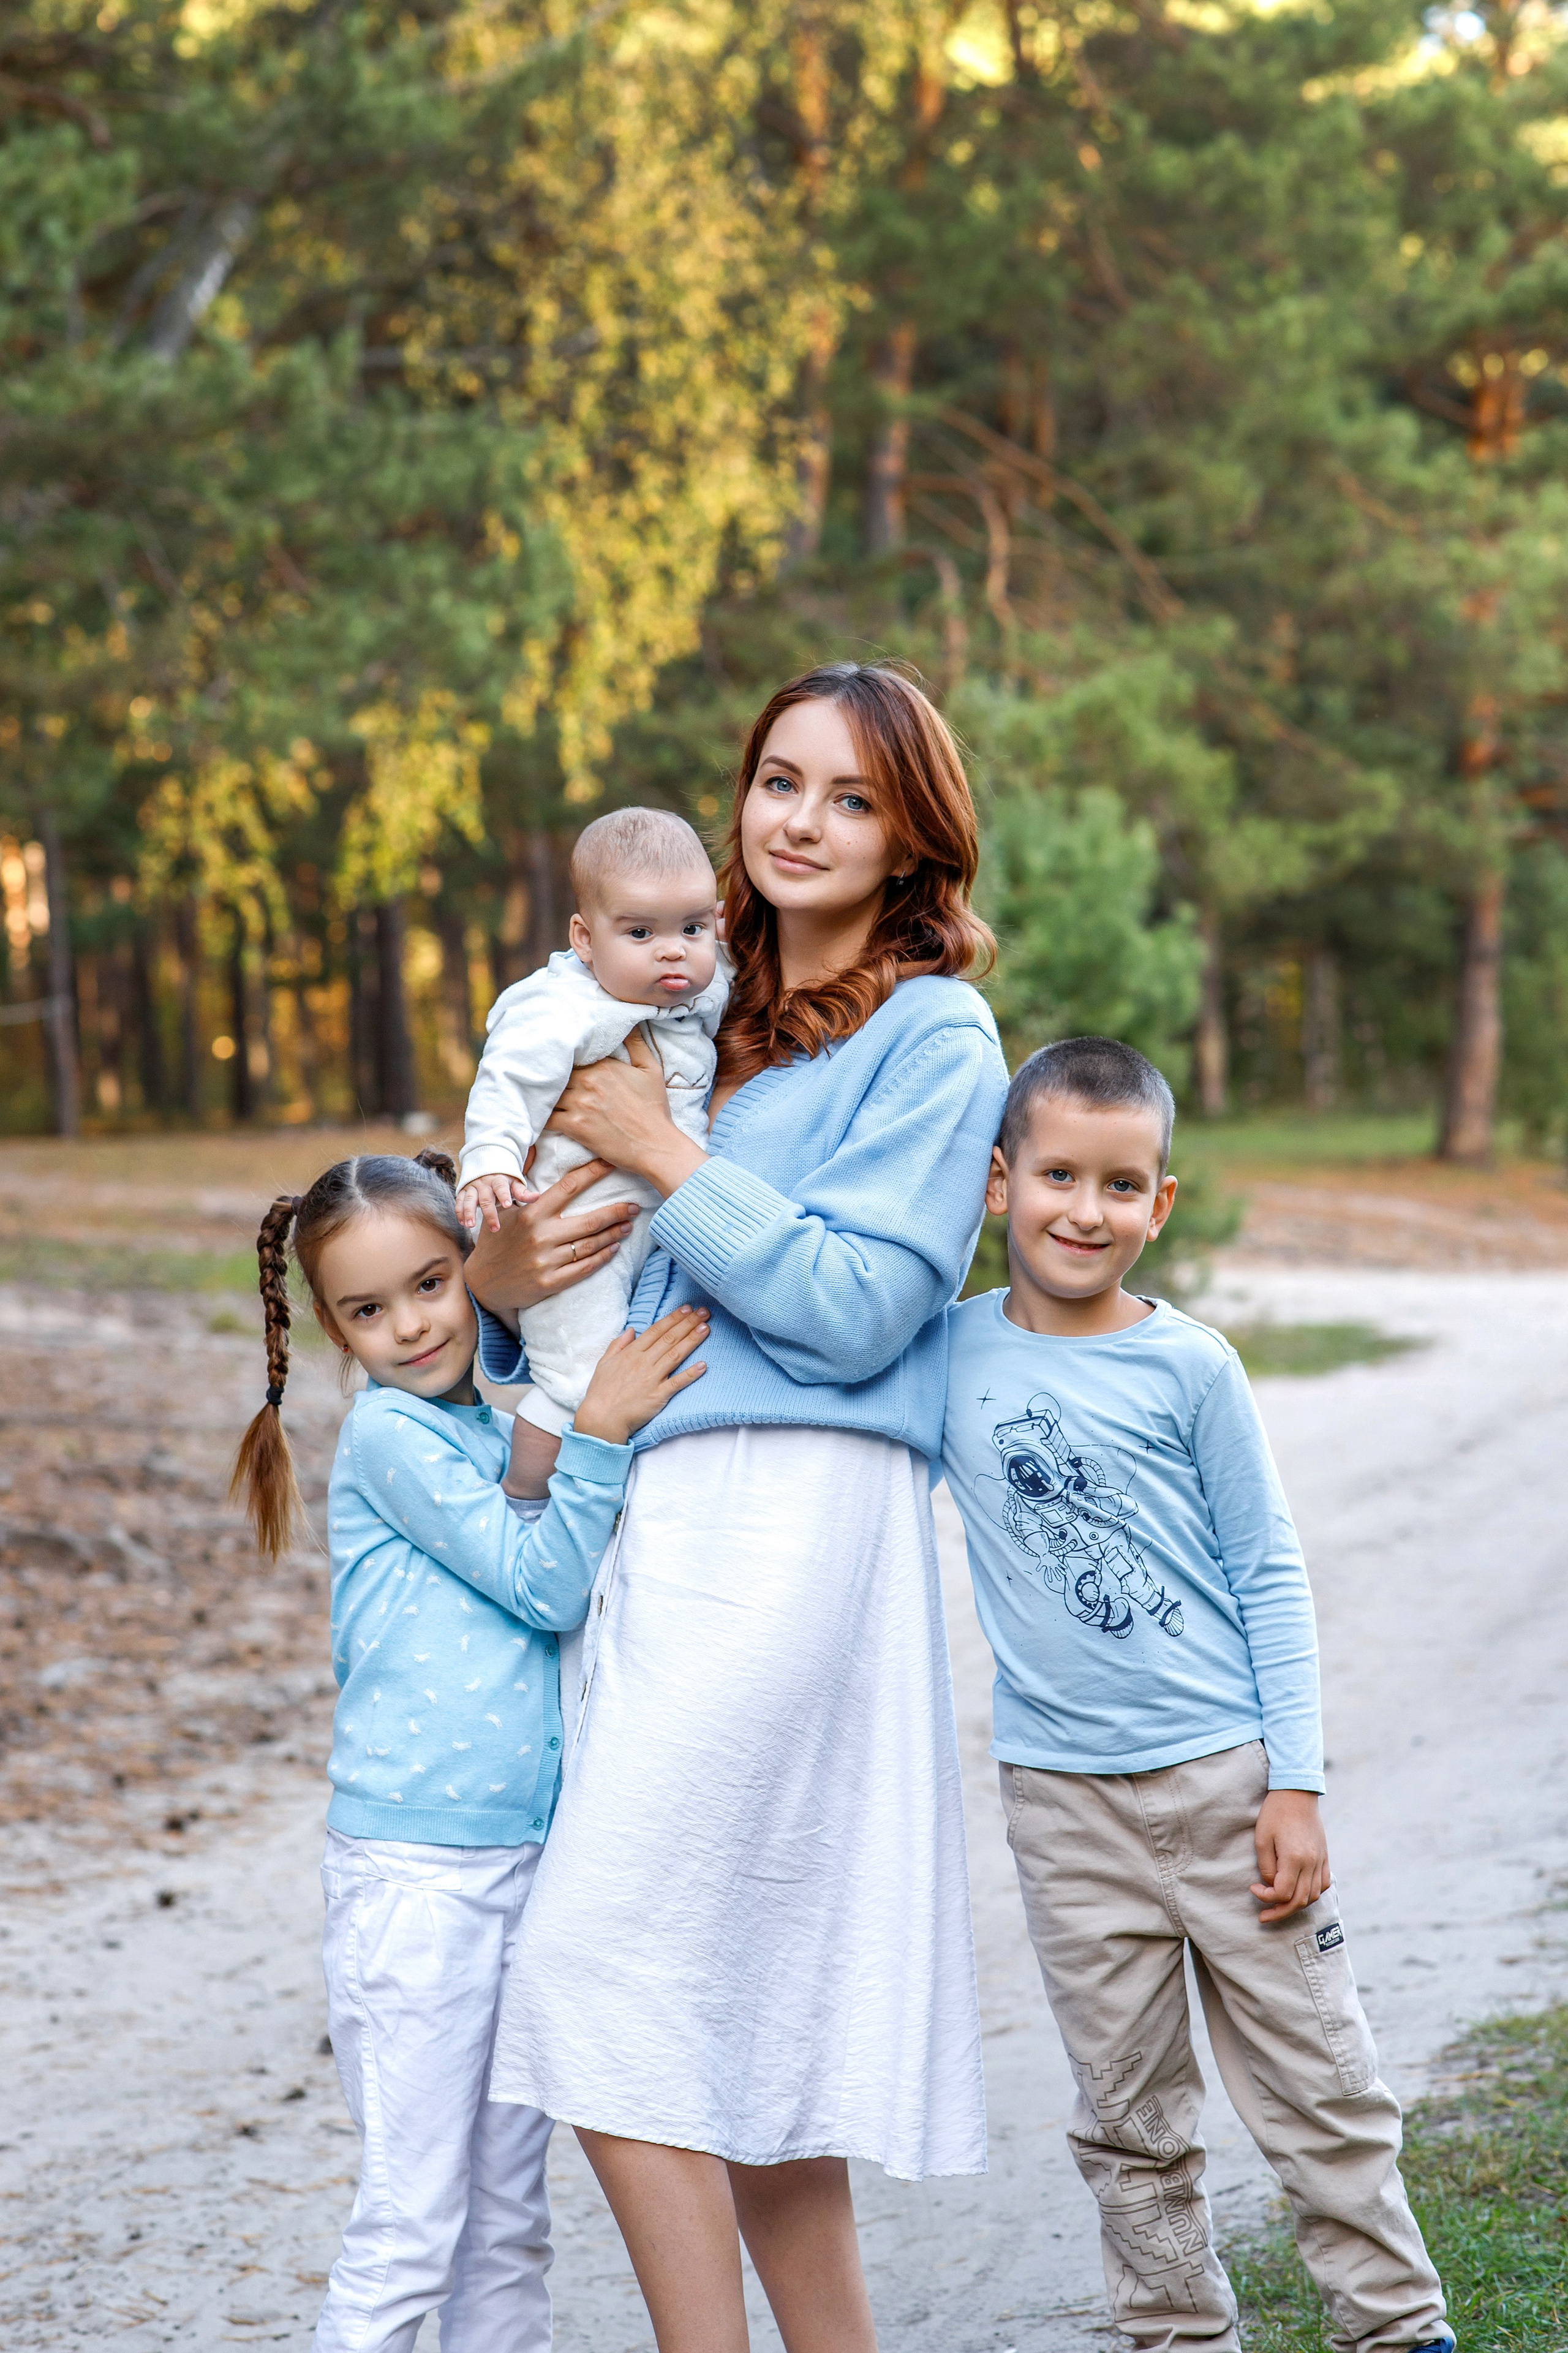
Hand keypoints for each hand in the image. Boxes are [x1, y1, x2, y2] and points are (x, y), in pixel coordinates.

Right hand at [457, 1172, 532, 1235]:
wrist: (486, 1168)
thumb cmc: (504, 1181)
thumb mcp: (514, 1184)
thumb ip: (523, 1192)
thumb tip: (537, 1197)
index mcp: (498, 1180)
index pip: (501, 1187)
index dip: (504, 1195)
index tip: (507, 1205)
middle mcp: (484, 1183)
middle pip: (485, 1198)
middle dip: (489, 1213)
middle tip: (495, 1228)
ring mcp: (472, 1187)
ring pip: (469, 1199)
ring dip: (469, 1212)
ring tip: (470, 1225)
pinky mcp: (463, 1191)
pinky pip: (459, 1201)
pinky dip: (459, 1211)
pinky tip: (463, 1223)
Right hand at [465, 1157, 637, 1327]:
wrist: (482, 1283)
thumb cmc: (496, 1241)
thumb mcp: (504, 1211)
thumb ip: (522, 1185)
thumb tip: (533, 1150)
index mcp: (531, 1214)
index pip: (569, 1187)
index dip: (594, 1173)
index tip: (613, 1163)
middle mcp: (540, 1236)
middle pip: (590, 1221)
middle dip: (617, 1212)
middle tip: (635, 1206)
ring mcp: (546, 1261)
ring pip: (591, 1245)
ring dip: (614, 1235)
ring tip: (628, 1225)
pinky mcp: (550, 1283)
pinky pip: (584, 1268)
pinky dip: (603, 1258)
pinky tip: (614, 1249)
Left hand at [546, 1031, 707, 1197]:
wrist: (655, 1144)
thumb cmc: (654, 1108)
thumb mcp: (651, 1070)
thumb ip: (637, 1044)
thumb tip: (629, 1023)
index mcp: (603, 1065)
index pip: (572, 1056)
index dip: (564, 1061)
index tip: (558, 1064)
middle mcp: (588, 1081)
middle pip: (556, 1073)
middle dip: (550, 1077)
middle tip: (541, 1080)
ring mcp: (579, 1103)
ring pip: (549, 1093)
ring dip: (543, 1096)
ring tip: (537, 1097)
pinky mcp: (574, 1126)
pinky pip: (547, 1118)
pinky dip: (540, 1117)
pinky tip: (538, 1117)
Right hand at [572, 1305, 710, 1445]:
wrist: (601, 1418)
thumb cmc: (601, 1392)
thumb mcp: (604, 1363)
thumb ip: (618, 1345)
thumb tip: (631, 1330)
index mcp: (631, 1353)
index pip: (656, 1330)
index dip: (673, 1318)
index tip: (687, 1308)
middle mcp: (643, 1362)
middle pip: (669, 1338)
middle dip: (688, 1323)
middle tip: (704, 1312)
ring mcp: (651, 1379)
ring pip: (675, 1355)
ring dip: (692, 1340)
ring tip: (706, 1328)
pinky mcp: (658, 1396)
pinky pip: (677, 1383)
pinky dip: (690, 1374)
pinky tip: (703, 1365)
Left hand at [1251, 1789, 1330, 1923]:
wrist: (1296, 1792)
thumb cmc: (1275, 1813)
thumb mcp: (1262, 1839)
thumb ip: (1267, 1867)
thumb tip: (1272, 1886)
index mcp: (1295, 1858)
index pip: (1283, 1894)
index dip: (1266, 1898)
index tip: (1253, 1888)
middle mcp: (1311, 1863)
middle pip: (1300, 1901)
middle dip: (1280, 1912)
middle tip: (1264, 1915)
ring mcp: (1321, 1860)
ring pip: (1314, 1896)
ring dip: (1296, 1905)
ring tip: (1279, 1906)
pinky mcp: (1325, 1856)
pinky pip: (1324, 1883)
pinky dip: (1312, 1893)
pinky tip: (1299, 1892)